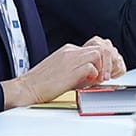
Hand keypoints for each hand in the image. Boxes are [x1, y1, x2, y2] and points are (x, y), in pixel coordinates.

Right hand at [6, 40, 125, 107]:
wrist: (27, 88)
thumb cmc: (42, 83)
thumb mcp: (62, 70)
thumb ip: (78, 68)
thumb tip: (94, 74)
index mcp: (68, 50)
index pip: (94, 46)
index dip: (104, 59)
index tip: (105, 70)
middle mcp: (71, 51)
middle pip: (100, 46)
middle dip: (108, 60)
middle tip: (108, 74)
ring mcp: (71, 59)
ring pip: (99, 53)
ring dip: (103, 67)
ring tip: (100, 79)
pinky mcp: (71, 70)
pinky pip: (92, 67)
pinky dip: (94, 75)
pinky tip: (88, 82)